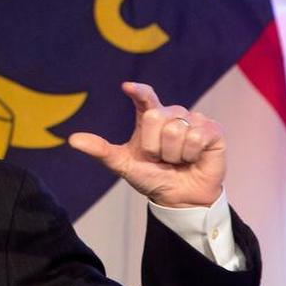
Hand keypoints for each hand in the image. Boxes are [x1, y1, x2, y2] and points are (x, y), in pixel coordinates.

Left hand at [68, 82, 224, 207]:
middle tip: (160, 157)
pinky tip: (194, 158)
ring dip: (173, 153)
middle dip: (154, 145)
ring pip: (176, 129)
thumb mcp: (122, 164)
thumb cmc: (152, 177)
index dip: (138, 90)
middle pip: (155, 117)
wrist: (179, 198)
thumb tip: (72, 140)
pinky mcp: (213, 131)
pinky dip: (191, 154)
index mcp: (149, 118)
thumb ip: (100, 150)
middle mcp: (171, 114)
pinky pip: (197, 136)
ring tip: (177, 160)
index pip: (145, 97)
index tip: (127, 87)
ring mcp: (194, 120)